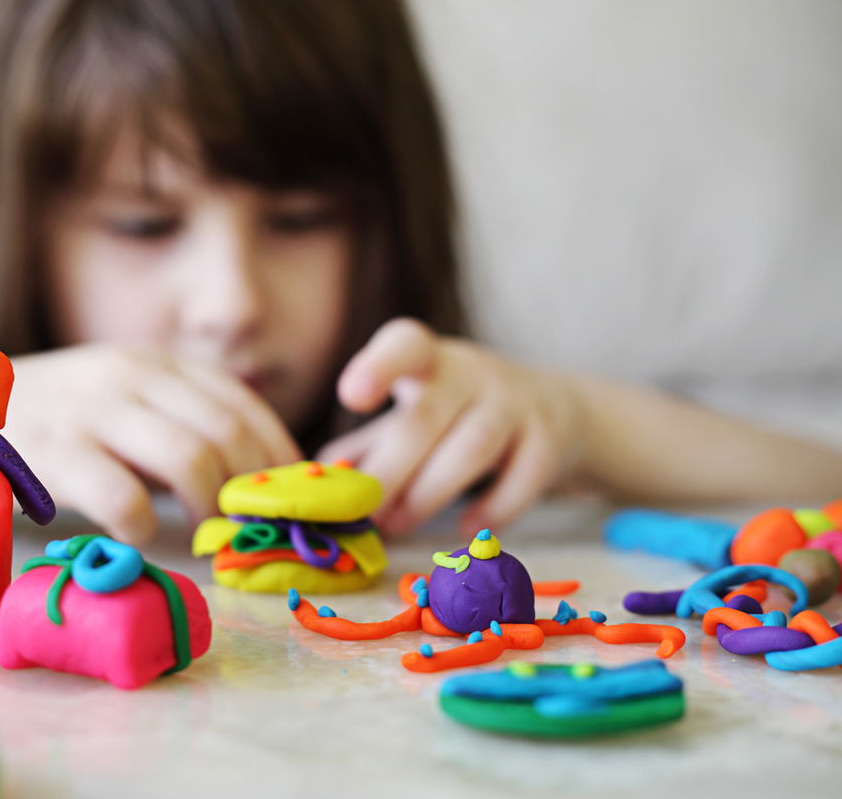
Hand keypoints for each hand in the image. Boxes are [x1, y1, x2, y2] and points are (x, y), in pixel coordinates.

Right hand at [5, 344, 300, 543]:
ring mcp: (93, 410)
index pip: (243, 404)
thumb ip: (177, 421)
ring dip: (209, 507)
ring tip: (205, 533)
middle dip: (250, 489)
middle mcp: (132, 376)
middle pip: (227, 434)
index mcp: (156, 363)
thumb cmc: (59, 418)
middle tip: (249, 527)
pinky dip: (143, 525)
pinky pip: (123, 496)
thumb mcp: (122, 399)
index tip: (287, 497)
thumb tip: (250, 477)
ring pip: (190, 459)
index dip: (277, 455)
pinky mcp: (56, 452)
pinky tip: (138, 534)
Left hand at [317, 318, 584, 535]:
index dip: (378, 365)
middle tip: (361, 510)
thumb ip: (368, 444)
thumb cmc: (461, 413)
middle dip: (391, 468)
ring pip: (473, 446)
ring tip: (397, 525)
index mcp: (428, 360)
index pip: (406, 344)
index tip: (351, 396)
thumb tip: (315, 480)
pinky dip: (494, 508)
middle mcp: (472, 372)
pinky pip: (523, 476)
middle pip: (428, 417)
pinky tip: (464, 530)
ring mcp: (515, 402)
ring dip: (430, 492)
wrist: (559, 410)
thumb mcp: (415, 414)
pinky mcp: (549, 439)